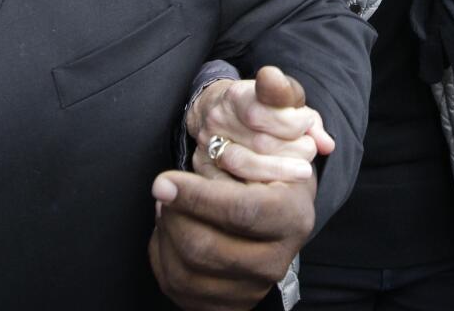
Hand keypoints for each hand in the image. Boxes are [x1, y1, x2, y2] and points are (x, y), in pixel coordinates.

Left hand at [149, 169, 315, 310]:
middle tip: (164, 190)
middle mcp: (275, 261)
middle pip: (204, 247)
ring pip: (184, 271)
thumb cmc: (270, 182)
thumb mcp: (267, 159)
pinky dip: (162, 255)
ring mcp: (251, 289)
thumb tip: (194, 161)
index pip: (239, 211)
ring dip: (164, 234)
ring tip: (167, 208)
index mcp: (291, 217)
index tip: (164, 181)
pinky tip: (170, 232)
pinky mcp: (227, 306)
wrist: (283, 222)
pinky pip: (176, 286)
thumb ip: (234, 157)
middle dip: (172, 215)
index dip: (196, 197)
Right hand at [187, 66, 330, 182]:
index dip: (291, 119)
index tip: (305, 123)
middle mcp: (220, 117)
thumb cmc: (261, 108)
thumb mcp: (286, 102)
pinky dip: (258, 186)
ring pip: (244, 163)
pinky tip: (276, 186)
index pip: (264, 104)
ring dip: (280, 170)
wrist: (215, 112)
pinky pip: (230, 184)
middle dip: (294, 148)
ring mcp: (209, 142)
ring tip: (302, 169)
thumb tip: (327, 145)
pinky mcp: (203, 166)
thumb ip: (309, 120)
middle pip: (260, 138)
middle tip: (309, 149)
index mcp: (239, 94)